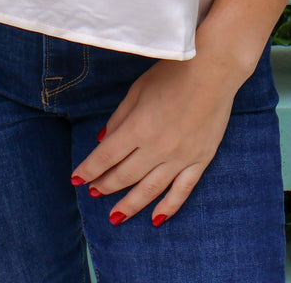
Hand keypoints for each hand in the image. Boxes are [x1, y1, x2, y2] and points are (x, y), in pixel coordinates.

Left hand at [71, 55, 240, 226]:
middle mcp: (157, 148)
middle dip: (105, 186)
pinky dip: (168, 207)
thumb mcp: (138, 89)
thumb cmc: (173, 73)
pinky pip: (182, 190)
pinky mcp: (200, 160)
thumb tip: (103, 140)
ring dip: (130, 205)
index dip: (89, 169)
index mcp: (138, 127)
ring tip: (115, 216)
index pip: (106, 156)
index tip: (77, 178)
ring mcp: (180, 157)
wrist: (214, 70)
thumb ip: (119, 117)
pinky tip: (155, 219)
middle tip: (93, 192)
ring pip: (150, 190)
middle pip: (125, 175)